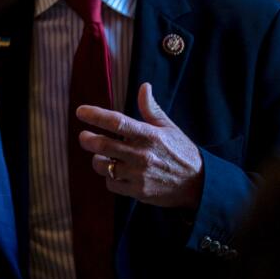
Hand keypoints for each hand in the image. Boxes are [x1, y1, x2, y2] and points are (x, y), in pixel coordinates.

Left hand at [76, 82, 203, 208]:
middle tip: (84, 136)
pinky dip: (109, 177)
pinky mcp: (137, 191)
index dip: (95, 115)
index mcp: (149, 135)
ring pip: (102, 165)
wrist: (199, 185)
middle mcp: (142, 155)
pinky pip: (110, 183)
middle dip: (87, 139)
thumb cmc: (182, 152)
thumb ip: (151, 109)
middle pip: (102, 144)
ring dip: (97, 159)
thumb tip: (144, 87)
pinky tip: (115, 172)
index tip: (80, 111)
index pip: (116, 122)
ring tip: (102, 155)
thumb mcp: (169, 128)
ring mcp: (138, 175)